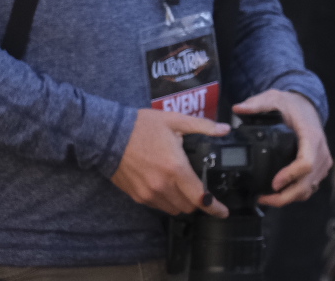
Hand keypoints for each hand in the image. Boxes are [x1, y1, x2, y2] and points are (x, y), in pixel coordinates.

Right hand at [111, 108, 230, 217]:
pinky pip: (158, 206)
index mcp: (175, 168)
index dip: (214, 207)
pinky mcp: (136, 196)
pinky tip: (167, 186)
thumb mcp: (176, 120)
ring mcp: (148, 193)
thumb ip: (204, 126)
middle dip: (198, 201)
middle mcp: (162, 185)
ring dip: (182, 202)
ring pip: (173, 209)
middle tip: (202, 189)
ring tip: (184, 187)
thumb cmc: (143, 126)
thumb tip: (226, 129)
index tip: (223, 212)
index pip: (199, 196)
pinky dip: (166, 201)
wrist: (109, 136)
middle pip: (188, 207)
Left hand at [235, 90, 330, 206]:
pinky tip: (279, 193)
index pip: (307, 162)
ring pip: (310, 188)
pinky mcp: (320, 167)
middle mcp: (320, 150)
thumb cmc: (292, 105)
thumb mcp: (274, 98)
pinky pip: (311, 187)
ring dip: (289, 198)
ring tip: (267, 198)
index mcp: (311, 136)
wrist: (308, 106)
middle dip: (286, 196)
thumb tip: (238, 108)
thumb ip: (256, 104)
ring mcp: (323, 160)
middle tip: (263, 199)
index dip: (290, 176)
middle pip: (308, 182)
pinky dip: (295, 194)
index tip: (273, 183)